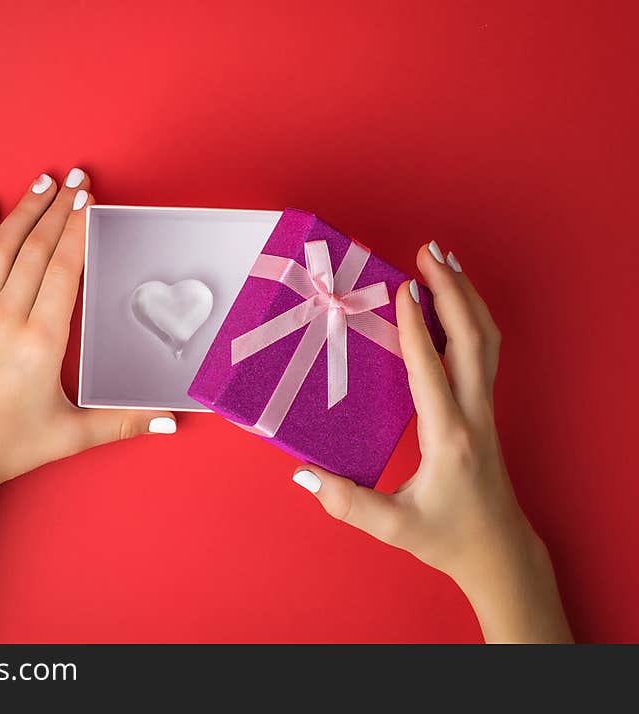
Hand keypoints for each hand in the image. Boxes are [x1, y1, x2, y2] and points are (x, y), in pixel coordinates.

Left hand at [0, 168, 174, 498]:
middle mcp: (6, 318)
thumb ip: (124, 422)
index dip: (77, 230)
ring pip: (0, 250)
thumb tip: (171, 421)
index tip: (88, 201)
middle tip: (76, 177)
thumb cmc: (11, 446)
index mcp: (41, 341)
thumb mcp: (73, 434)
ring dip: (23, 213)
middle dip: (57, 209)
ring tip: (42, 183)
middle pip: (35, 250)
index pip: (63, 269)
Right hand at [291, 242, 571, 641]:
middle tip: (427, 252)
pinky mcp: (484, 410)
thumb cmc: (449, 538)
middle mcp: (473, 413)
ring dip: (467, 296)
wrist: (499, 551)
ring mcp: (485, 409)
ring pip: (486, 340)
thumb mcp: (395, 528)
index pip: (430, 369)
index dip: (416, 327)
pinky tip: (456, 303)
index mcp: (449, 436)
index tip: (400, 288)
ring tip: (445, 260)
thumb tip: (302, 474)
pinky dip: (472, 317)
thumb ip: (347, 504)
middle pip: (472, 338)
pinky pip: (484, 352)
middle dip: (451, 289)